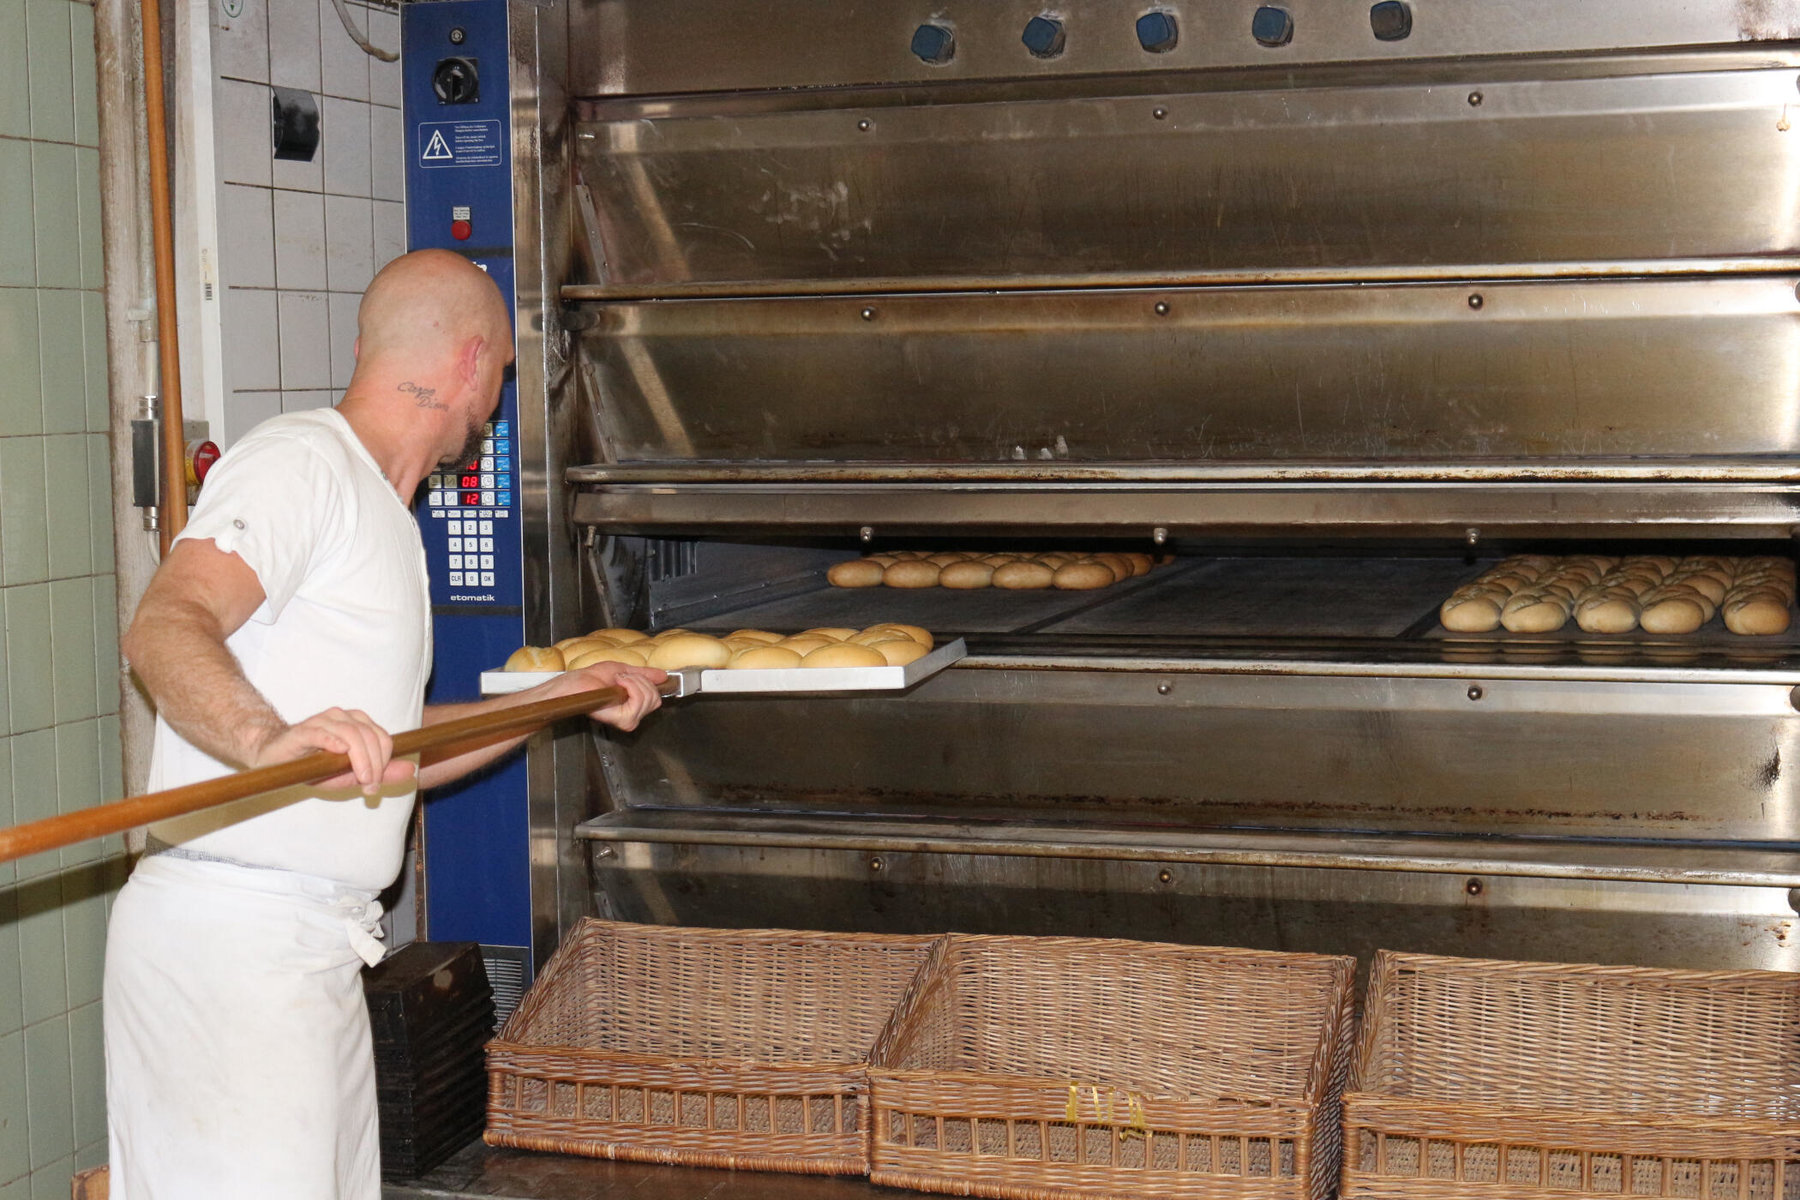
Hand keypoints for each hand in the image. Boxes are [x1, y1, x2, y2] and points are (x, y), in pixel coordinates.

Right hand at [248, 707, 416, 794]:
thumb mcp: (350, 774)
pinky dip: (334, 741)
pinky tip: (340, 752)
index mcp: (357, 724)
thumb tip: (412, 770)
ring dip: (360, 759)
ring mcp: (323, 721)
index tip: (376, 784)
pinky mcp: (303, 730)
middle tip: (370, 786)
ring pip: (352, 733)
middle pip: (369, 736)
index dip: (385, 761)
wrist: (274, 758)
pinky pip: (323, 732)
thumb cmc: (313, 766)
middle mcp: (342, 717)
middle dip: (375, 764)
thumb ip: (381, 772)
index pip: (382, 737)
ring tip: (360, 779)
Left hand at [549, 662, 665, 731]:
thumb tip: (663, 676)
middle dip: (640, 680)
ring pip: (648, 698)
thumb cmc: (591, 679)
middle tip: (621, 678)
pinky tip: (617, 684)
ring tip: (617, 681)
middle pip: (655, 699)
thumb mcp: (624, 671)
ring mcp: (628, 720)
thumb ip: (645, 675)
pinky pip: (639, 699)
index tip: (631, 675)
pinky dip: (630, 685)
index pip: (656, 698)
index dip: (648, 683)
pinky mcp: (623, 719)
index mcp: (633, 708)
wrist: (576, 684)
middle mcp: (632, 717)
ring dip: (633, 681)